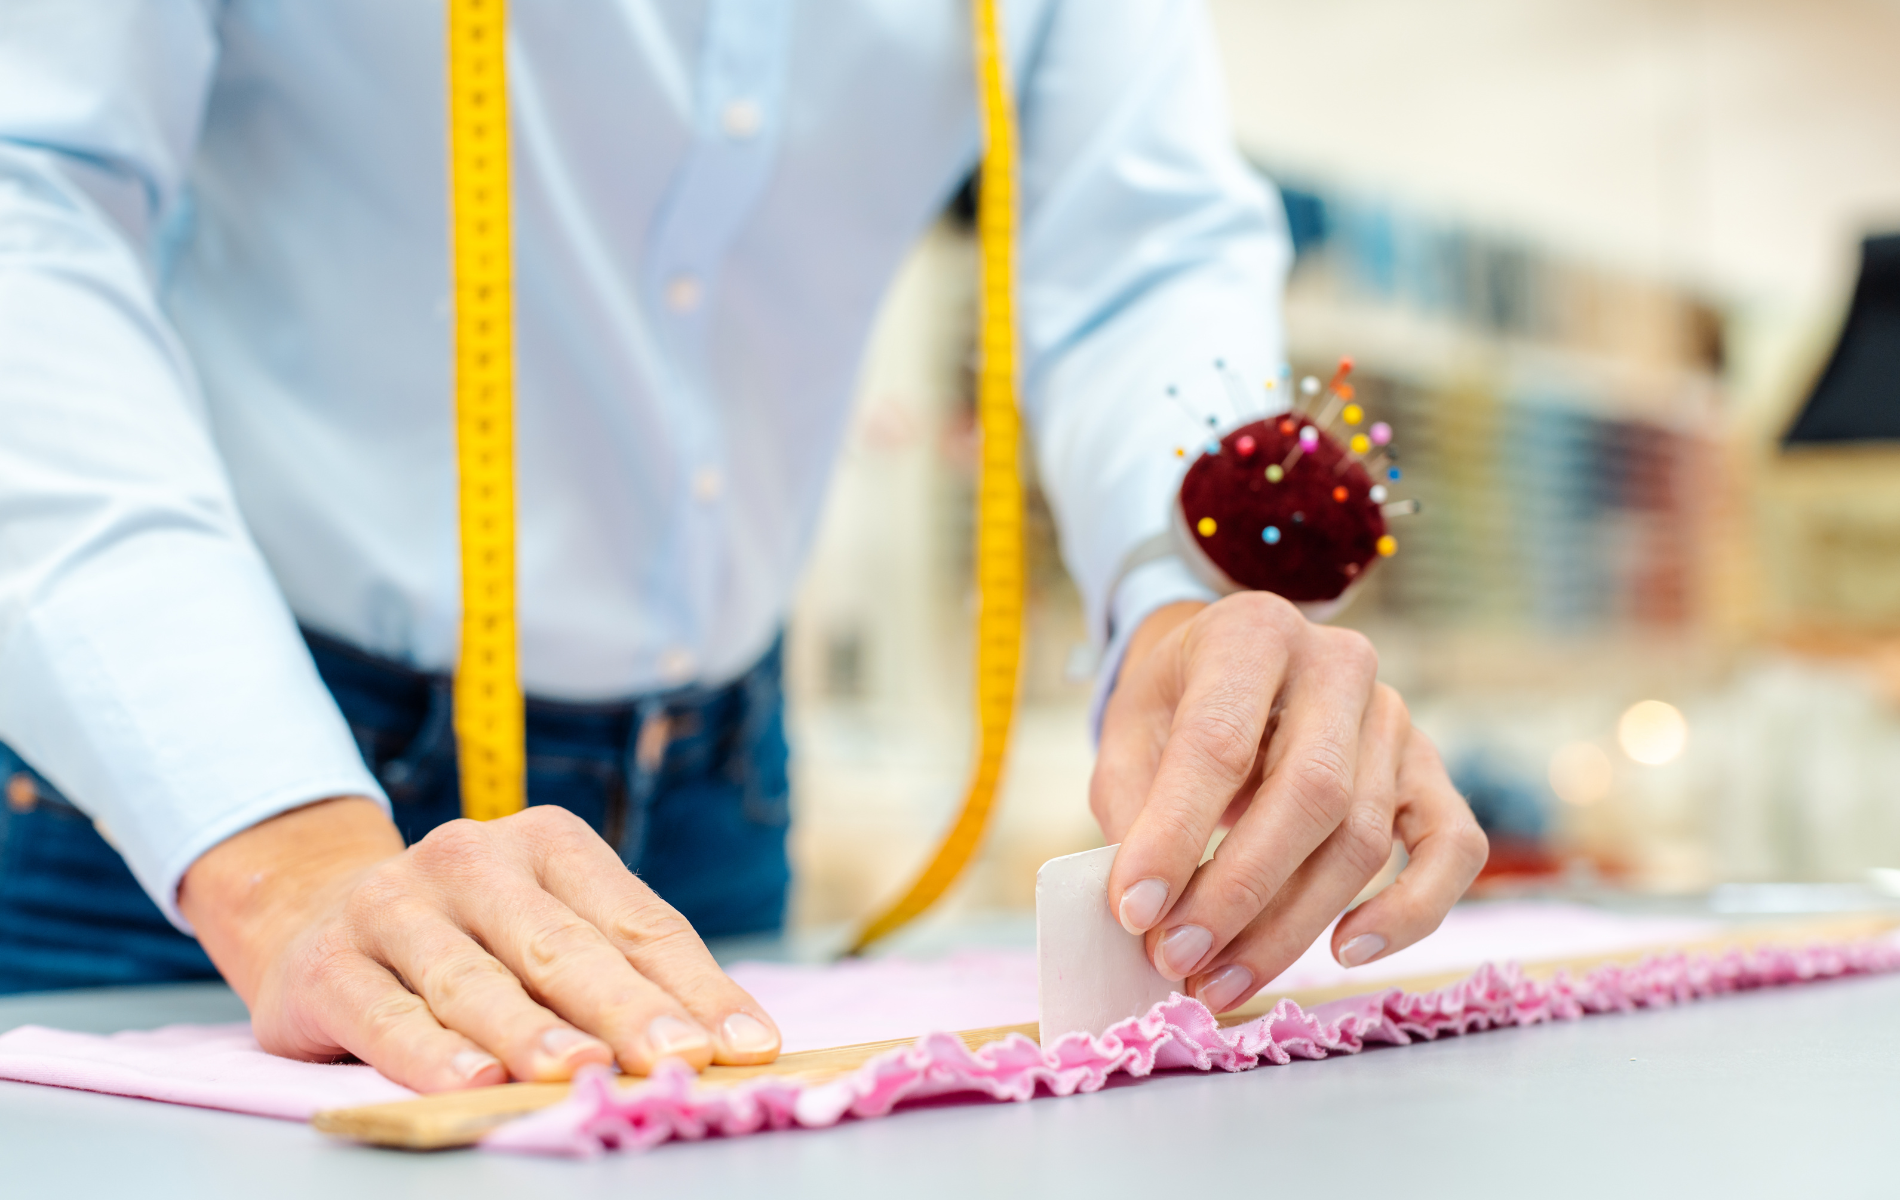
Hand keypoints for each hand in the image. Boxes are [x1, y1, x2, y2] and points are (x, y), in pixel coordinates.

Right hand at [179, 797, 779, 1091]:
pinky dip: (430, 1053)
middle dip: (628, 1008)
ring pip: (475, 981)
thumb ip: (630, 977)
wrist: (317, 921)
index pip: (640, 922)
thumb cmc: (474, 939)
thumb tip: (732, 1043)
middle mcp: (470, 858)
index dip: (697, 986)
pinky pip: (386, 1014)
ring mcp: (393, 906)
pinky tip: (473, 1081)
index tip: (746, 1044)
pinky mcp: (329, 965)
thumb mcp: (554, 932)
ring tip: (580, 1073)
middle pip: (563, 946)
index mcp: (549, 842)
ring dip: (533, 1032)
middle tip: (678, 1057)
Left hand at [1093, 594, 1486, 1012]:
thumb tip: (1144, 913)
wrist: (1236, 664)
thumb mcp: (1131, 732)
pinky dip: (1409, 911)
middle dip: (1238, 893)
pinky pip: (1451, 849)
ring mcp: (1395, 719)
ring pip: (1362, 839)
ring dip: (1289, 927)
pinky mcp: (1429, 771)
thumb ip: (1134, 809)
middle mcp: (1339, 666)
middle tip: (1178, 959)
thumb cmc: (1178, 704)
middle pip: (1309, 795)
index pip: (1218, 742)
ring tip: (1220, 979)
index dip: (1174, 835)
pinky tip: (1347, 949)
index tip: (1133, 910)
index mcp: (1253, 634)